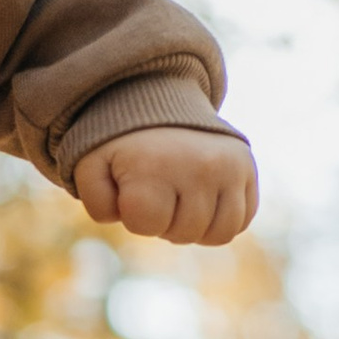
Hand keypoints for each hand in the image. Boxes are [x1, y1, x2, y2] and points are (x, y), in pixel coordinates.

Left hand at [71, 122, 257, 246]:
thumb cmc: (122, 145)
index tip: (132, 191)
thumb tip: (123, 218)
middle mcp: (198, 166)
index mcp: (155, 164)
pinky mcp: (246, 167)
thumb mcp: (92, 167)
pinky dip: (222, 220)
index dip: (134, 216)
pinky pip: (242, 221)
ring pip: (218, 234)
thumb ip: (97, 202)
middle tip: (158, 192)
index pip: (146, 225)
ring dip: (195, 226)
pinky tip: (203, 201)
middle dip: (165, 222)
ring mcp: (228, 167)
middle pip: (183, 234)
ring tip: (180, 200)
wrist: (159, 104)